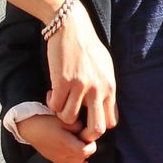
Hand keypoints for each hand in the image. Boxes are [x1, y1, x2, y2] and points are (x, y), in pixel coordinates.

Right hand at [17, 113, 97, 162]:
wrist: (28, 127)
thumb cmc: (45, 122)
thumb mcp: (64, 120)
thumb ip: (78, 126)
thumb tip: (85, 132)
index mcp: (66, 145)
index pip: (85, 151)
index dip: (91, 144)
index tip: (89, 137)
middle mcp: (62, 154)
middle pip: (82, 158)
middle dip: (88, 149)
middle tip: (86, 139)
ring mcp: (57, 158)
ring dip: (83, 156)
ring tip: (83, 146)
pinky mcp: (53, 159)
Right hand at [45, 1, 117, 139]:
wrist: (72, 27)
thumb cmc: (88, 47)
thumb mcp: (105, 68)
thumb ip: (106, 89)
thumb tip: (109, 110)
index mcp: (110, 87)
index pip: (111, 122)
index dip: (98, 127)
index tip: (86, 121)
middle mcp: (98, 89)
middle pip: (96, 129)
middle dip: (84, 135)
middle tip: (73, 128)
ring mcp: (80, 86)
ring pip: (70, 119)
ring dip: (62, 116)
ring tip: (59, 103)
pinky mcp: (62, 81)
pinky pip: (55, 106)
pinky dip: (51, 104)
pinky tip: (51, 94)